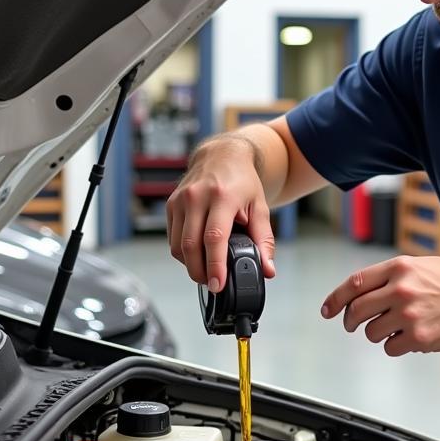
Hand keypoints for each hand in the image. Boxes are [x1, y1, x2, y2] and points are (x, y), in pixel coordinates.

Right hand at [166, 137, 276, 289]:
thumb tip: (267, 270)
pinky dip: (184, 253)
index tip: (218, 284)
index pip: (214, 237)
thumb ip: (264, 240)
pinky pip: (173, 239)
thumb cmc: (242, 182)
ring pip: (178, 246)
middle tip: (214, 284)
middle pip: (191, 246)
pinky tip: (198, 254)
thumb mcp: (260, 208)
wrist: (222, 156)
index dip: (215, 265)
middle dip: (200, 272)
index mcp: (223, 197)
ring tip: (207, 270)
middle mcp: (197, 196)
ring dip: (191, 265)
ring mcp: (181, 200)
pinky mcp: (171, 205)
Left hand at [321, 255, 439, 356]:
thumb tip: (360, 291)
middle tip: (353, 325)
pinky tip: (410, 337)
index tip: (328, 310)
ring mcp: (409, 314)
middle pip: (356, 310)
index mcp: (399, 268)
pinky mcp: (418, 336)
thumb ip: (390, 276)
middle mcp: (401, 289)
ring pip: (371, 332)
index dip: (336, 298)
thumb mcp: (420, 266)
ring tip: (396, 328)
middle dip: (350, 321)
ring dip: (377, 333)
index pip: (355, 283)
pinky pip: (390, 347)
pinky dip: (395, 345)